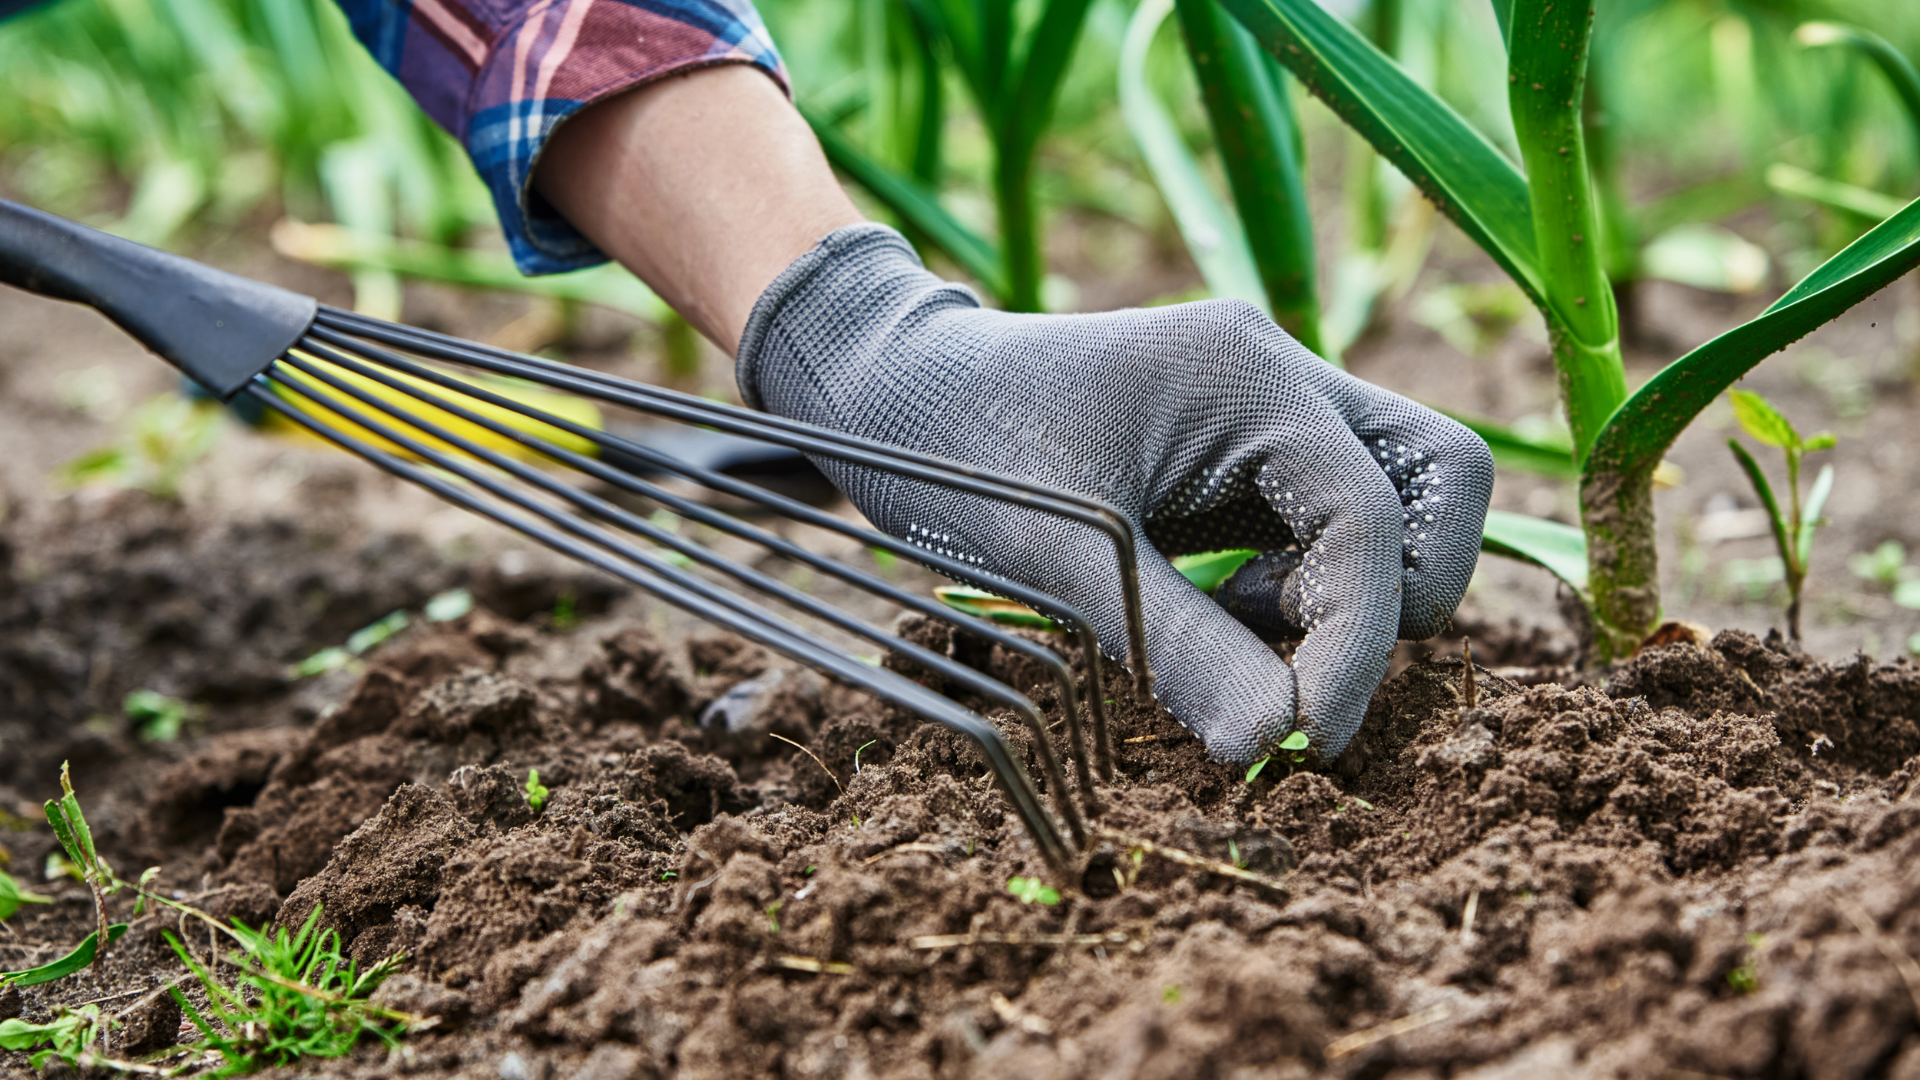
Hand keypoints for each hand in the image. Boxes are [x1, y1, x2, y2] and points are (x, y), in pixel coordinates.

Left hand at [738, 225, 1493, 763]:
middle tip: (1307, 667)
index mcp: (1246, 377)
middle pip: (1440, 475)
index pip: (1370, 519)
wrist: (890, 389)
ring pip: (1398, 494)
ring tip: (1243, 630)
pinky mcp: (1245, 444)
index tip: (1305, 737)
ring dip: (1355, 588)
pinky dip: (1310, 579)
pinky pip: (1331, 514)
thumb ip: (1180, 648)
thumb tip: (1278, 745)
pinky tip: (1224, 610)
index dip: (1357, 643)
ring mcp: (1268, 404)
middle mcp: (1278, 375)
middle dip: (1404, 590)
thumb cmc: (960, 451)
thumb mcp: (1066, 558)